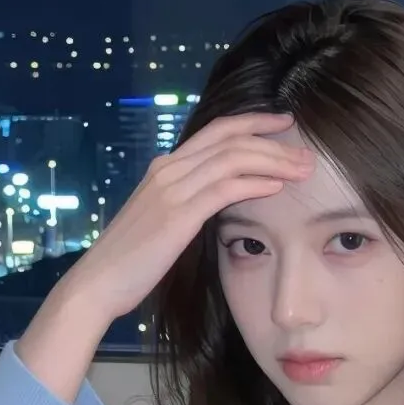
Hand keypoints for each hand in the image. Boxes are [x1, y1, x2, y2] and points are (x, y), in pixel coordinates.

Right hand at [77, 109, 312, 317]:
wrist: (98, 282)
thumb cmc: (130, 259)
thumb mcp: (160, 219)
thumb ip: (186, 202)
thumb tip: (216, 199)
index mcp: (165, 167)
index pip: (217, 131)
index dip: (253, 122)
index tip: (283, 123)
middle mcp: (168, 169)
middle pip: (230, 138)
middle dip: (273, 140)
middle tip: (305, 150)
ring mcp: (171, 189)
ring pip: (233, 158)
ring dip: (273, 161)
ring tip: (302, 169)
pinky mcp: (177, 215)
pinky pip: (224, 189)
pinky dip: (254, 183)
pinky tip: (276, 187)